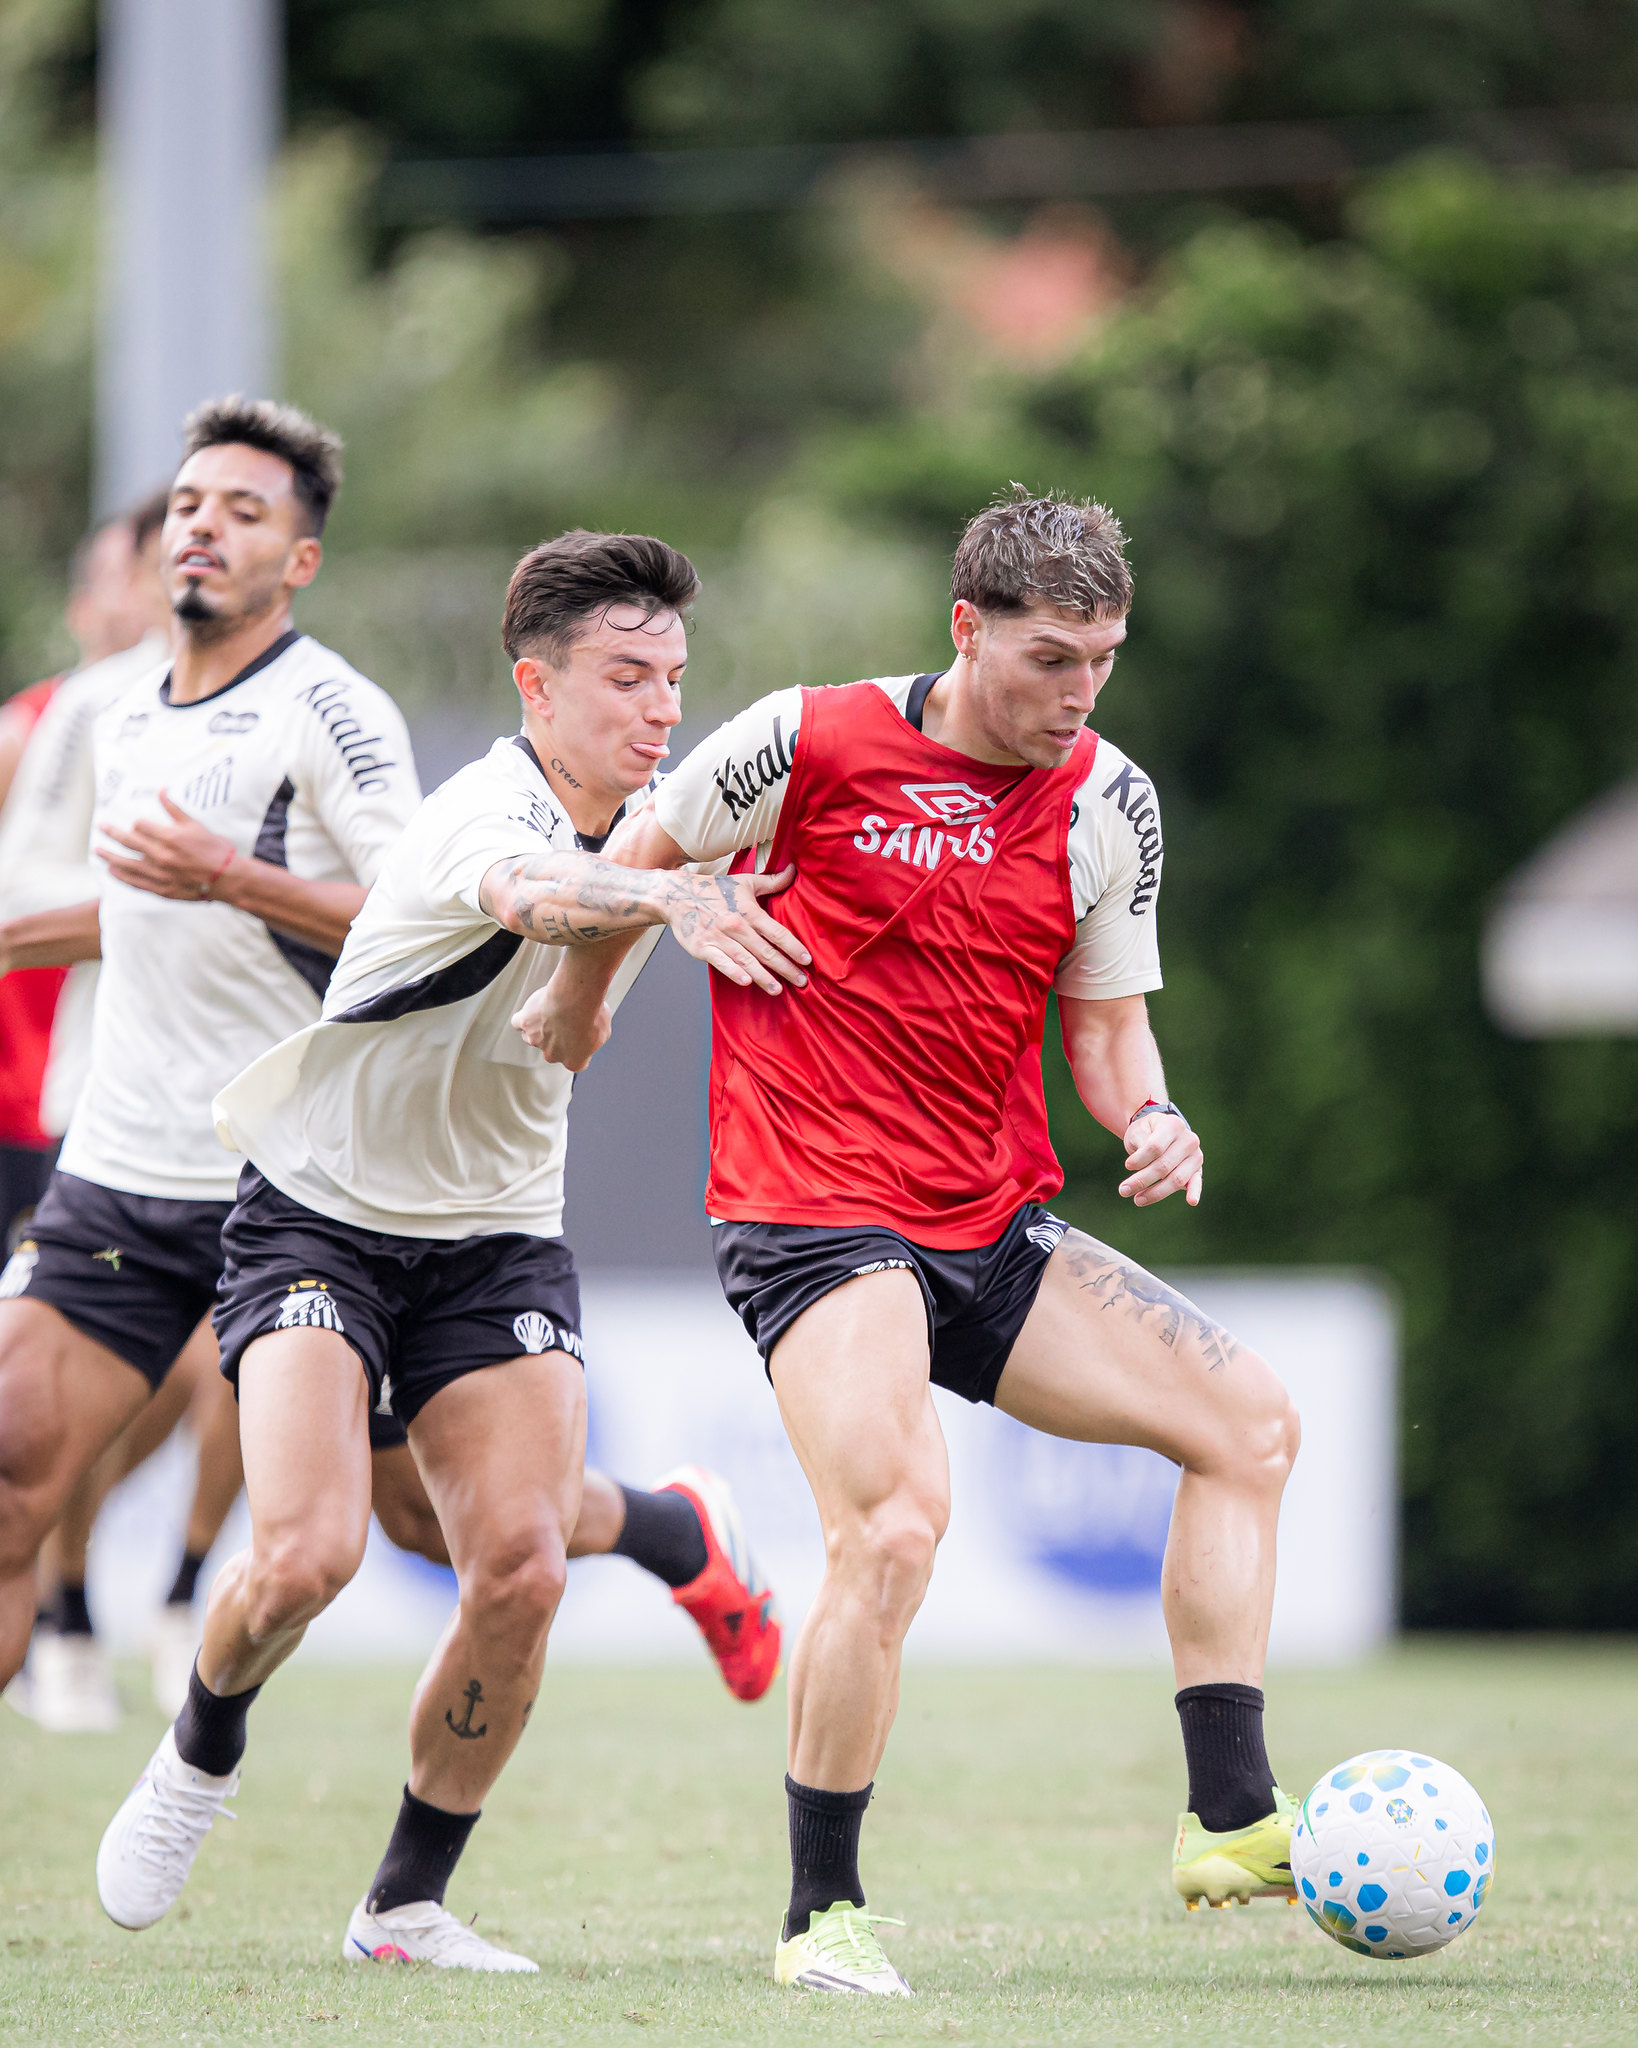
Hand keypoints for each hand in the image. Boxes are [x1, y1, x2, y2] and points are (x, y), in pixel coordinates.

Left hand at [99, 791, 238, 901]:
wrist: (227, 878)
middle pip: (128, 841)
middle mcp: (160, 856)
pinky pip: (135, 882)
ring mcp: (159, 874)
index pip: (140, 825)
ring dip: (109, 856)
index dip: (138, 823)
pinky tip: (112, 871)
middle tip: (101, 827)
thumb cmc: (215, 850)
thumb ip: (174, 809)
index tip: (138, 823)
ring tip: (97, 850)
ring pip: (126, 864)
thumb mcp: (196, 825)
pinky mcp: (162, 889)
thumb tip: (161, 791)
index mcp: (168, 837)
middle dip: (112, 832)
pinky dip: (122, 876)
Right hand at [511, 980, 611, 1071]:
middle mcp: (552, 1054)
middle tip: (568, 1021)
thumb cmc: (591, 1014)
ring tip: (551, 1013)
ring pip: (533, 1037)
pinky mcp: (525, 1023)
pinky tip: (530, 1011)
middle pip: (552, 1050)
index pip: (575, 1062)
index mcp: (573, 1060)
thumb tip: (595, 1031)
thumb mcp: (604, 1030)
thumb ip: (596, 1037)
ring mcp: (536, 1039)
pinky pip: (519, 1023)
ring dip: (540, 1028)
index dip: (579, 1050)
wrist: (576, 999)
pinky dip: (523, 1018)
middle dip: (558, 1038)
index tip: (582, 1040)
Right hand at [661, 865, 808, 993]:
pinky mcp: (703, 948)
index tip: (807, 960)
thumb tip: (793, 870)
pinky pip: (721, 962)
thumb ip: (772, 882)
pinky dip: (734, 972)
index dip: (793, 947)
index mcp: (749, 911)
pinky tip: (747, 982)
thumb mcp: (745, 882)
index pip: (776, 932)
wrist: (677, 895)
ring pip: (746, 960)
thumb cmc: (715, 889)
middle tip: (801, 982)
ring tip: (778, 990)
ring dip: (763, 977)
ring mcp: (719, 938)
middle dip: (785, 968)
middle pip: (765, 951)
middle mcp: (736, 926)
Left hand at [1119, 1111, 1203, 1207]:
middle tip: (1123, 1190)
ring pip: (1176, 1178)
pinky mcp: (1197, 1170)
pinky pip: (1196, 1182)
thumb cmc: (1146, 1133)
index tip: (1127, 1165)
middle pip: (1164, 1166)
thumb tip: (1139, 1167)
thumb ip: (1140, 1145)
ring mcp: (1196, 1155)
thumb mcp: (1138, 1131)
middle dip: (1142, 1180)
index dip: (1139, 1159)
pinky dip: (1194, 1192)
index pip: (1155, 1147)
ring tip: (1137, 1200)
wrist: (1160, 1132)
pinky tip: (1192, 1202)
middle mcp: (1188, 1139)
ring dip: (1156, 1192)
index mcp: (1173, 1125)